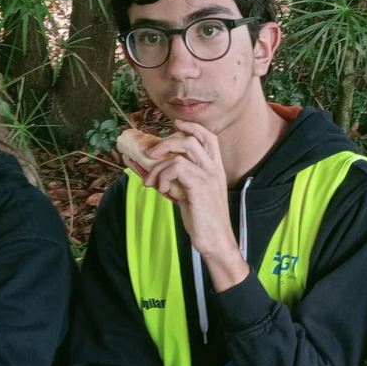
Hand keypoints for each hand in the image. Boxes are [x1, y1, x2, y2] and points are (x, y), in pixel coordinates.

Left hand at [141, 122, 248, 290]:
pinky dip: (163, 177)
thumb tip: (160, 173)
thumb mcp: (190, 195)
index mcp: (215, 169)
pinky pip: (177, 169)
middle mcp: (214, 169)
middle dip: (166, 142)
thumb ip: (180, 181)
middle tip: (151, 154)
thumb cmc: (203, 221)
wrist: (216, 242)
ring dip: (159, 166)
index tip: (175, 124)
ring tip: (152, 182)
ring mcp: (209, 177)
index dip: (191, 127)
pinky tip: (161, 190)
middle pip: (191, 140)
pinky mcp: (201, 187)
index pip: (208, 138)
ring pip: (181, 154)